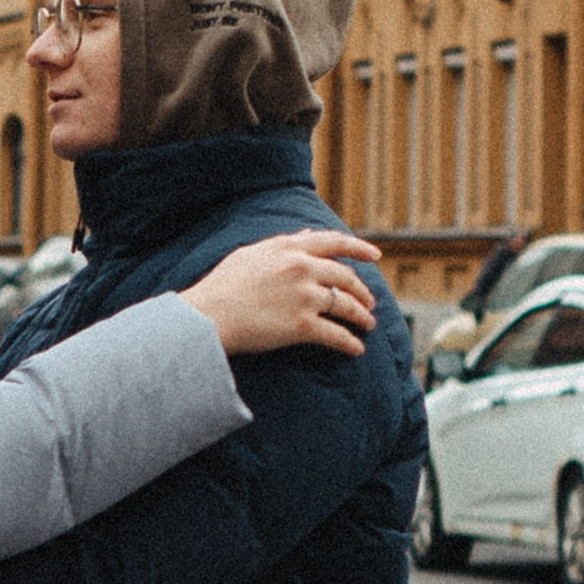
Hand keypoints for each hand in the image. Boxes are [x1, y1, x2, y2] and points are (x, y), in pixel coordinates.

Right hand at [180, 227, 382, 359]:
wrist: (208, 315)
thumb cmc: (222, 285)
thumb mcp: (252, 253)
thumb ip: (283, 243)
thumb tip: (308, 235)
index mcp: (290, 248)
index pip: (334, 242)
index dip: (359, 248)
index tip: (375, 255)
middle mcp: (302, 268)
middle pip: (345, 277)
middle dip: (362, 291)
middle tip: (369, 302)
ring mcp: (304, 297)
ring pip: (346, 306)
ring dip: (361, 317)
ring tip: (367, 325)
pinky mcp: (302, 326)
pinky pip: (336, 335)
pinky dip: (350, 343)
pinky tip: (357, 349)